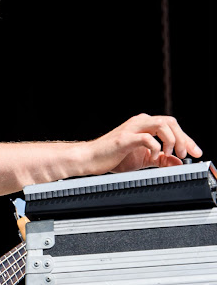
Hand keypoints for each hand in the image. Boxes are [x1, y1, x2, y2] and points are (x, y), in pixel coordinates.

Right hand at [87, 113, 202, 174]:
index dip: (186, 139)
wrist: (90, 159)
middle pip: (170, 122)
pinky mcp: (125, 138)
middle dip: (183, 138)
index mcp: (144, 125)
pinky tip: (152, 158)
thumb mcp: (142, 160)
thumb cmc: (111, 157)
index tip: (195, 152)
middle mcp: (139, 122)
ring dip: (171, 140)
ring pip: (162, 125)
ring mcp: (132, 128)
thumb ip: (160, 159)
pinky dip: (155, 148)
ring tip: (170, 154)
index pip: (172, 126)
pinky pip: (147, 138)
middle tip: (186, 154)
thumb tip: (177, 163)